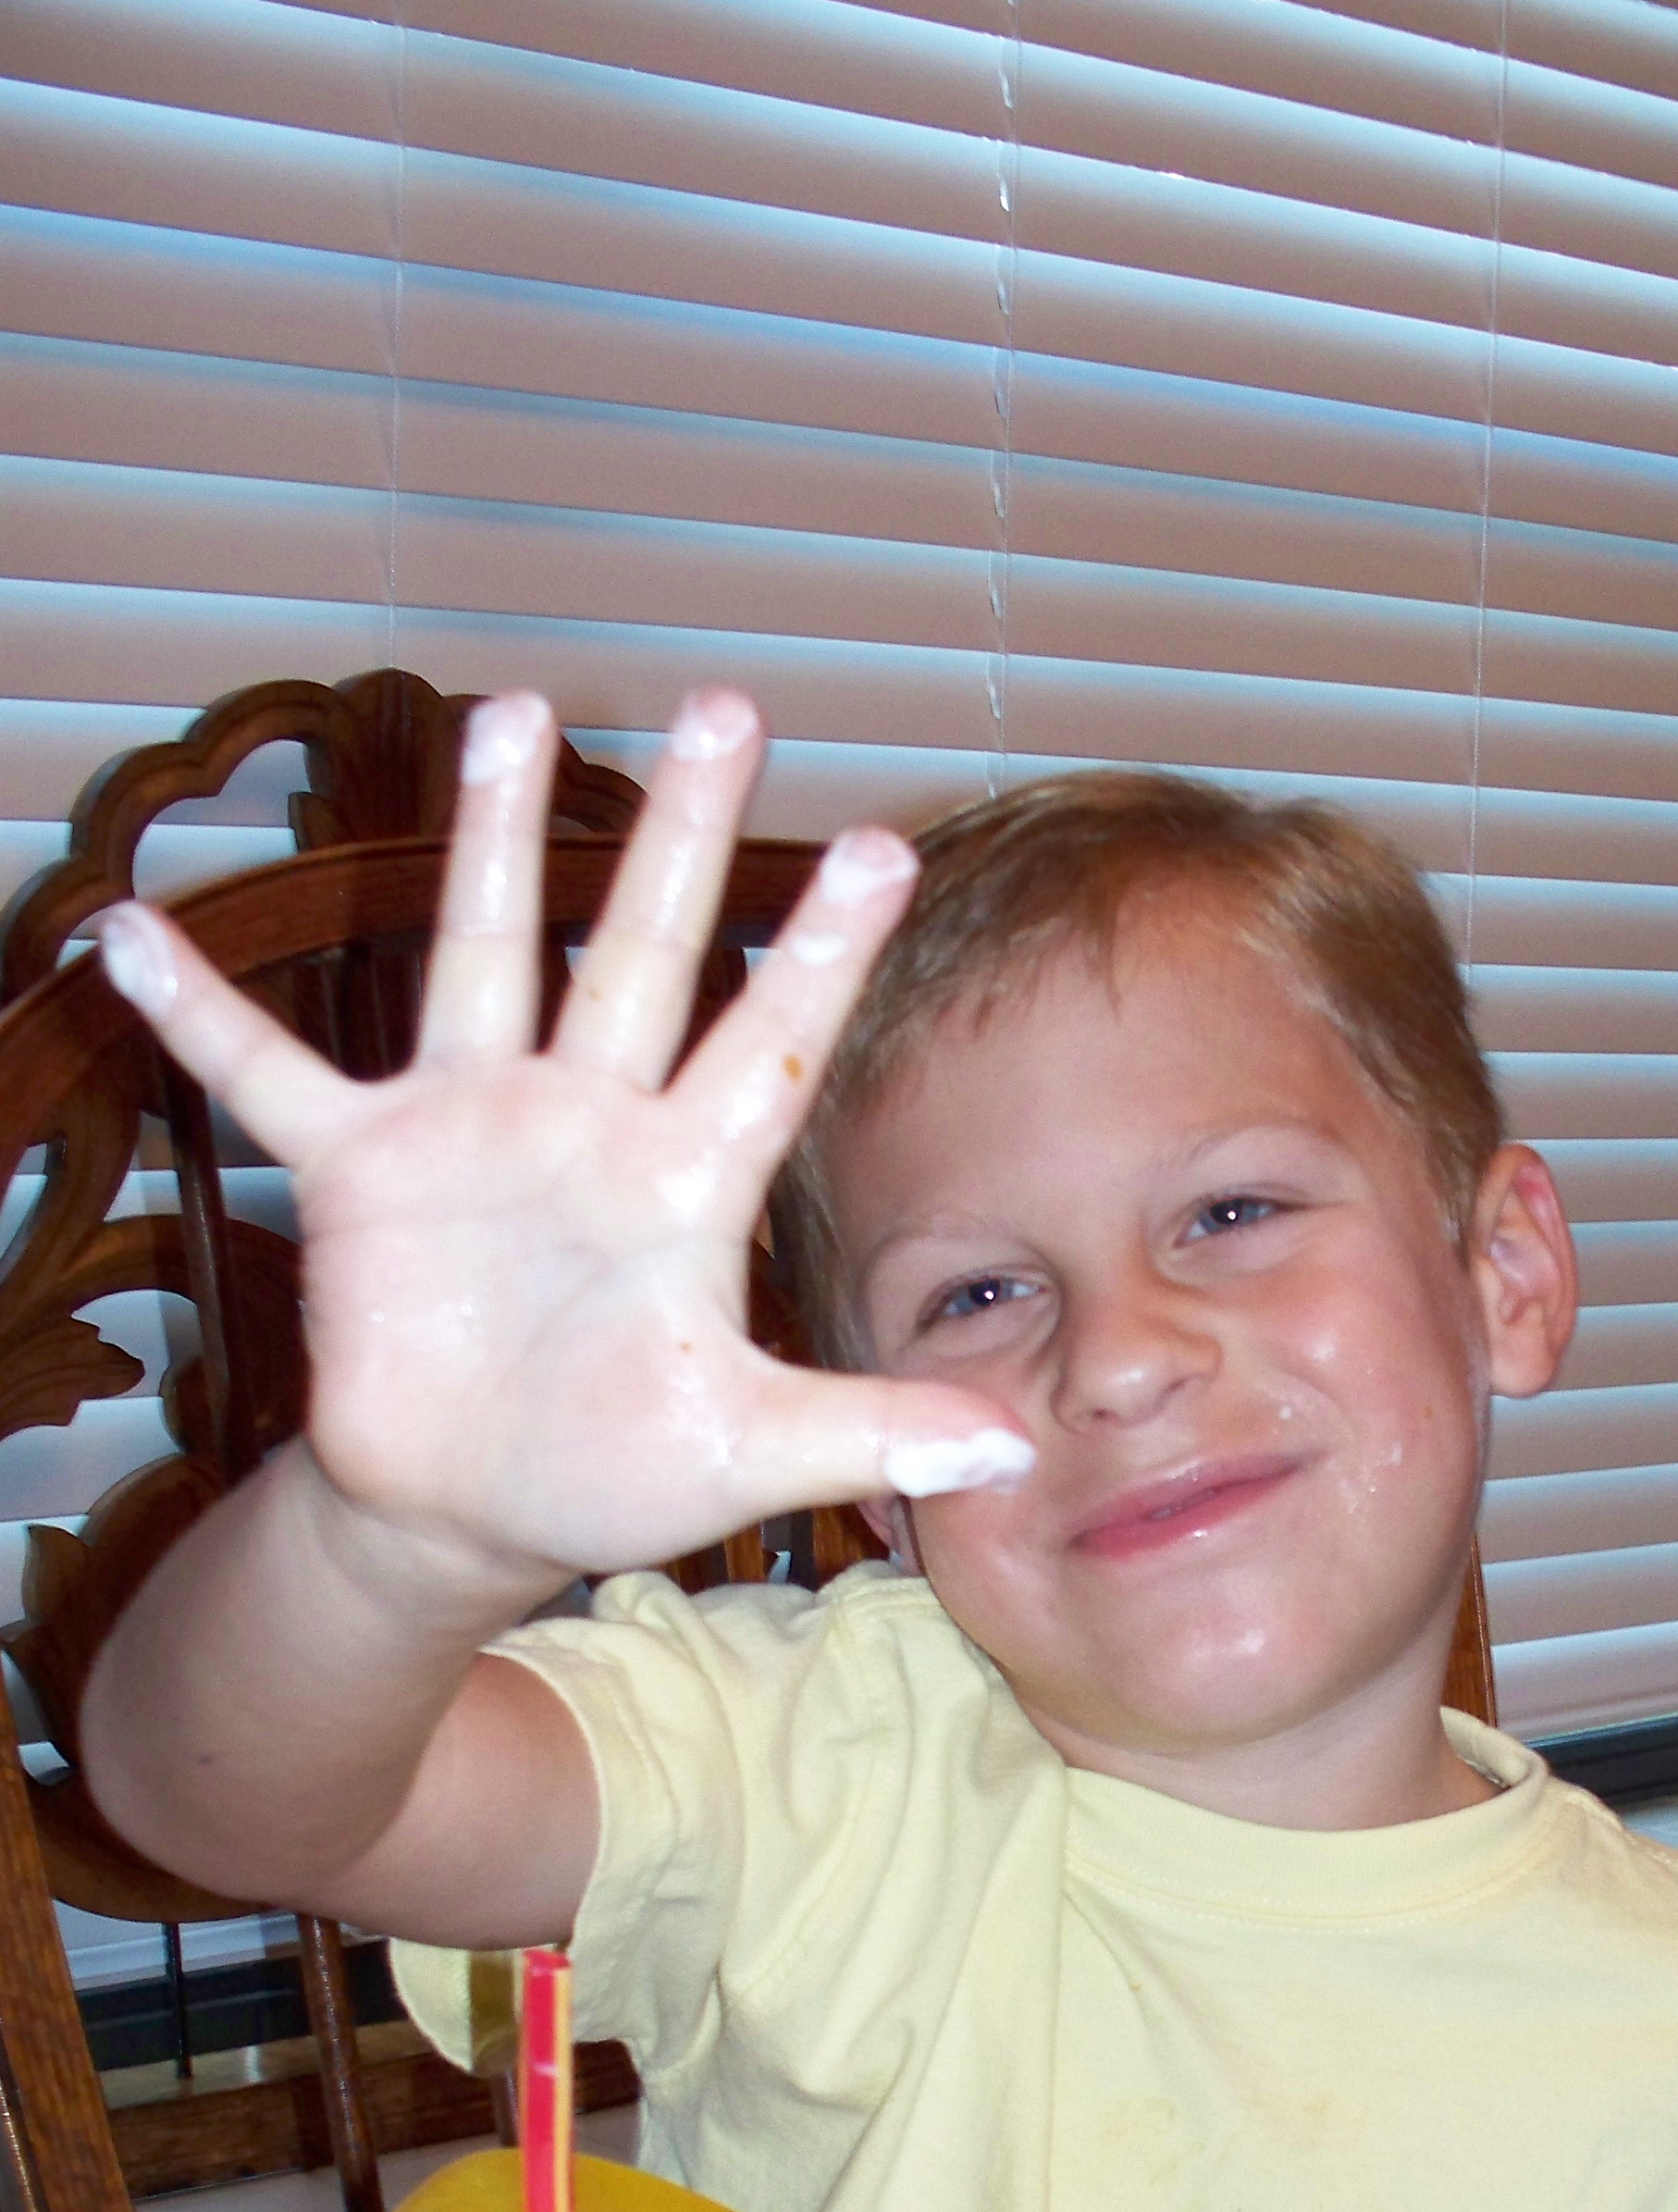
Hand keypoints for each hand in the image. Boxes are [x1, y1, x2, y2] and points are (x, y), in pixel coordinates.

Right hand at [94, 689, 1030, 1589]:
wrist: (473, 1508)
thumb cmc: (616, 1469)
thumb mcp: (748, 1453)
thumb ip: (869, 1433)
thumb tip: (1011, 1455)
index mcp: (686, 1181)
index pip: (769, 1043)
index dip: (820, 951)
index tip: (879, 846)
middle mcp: (588, 1121)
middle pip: (640, 952)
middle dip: (677, 834)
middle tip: (724, 703)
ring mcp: (472, 1129)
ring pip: (484, 956)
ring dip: (488, 841)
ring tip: (507, 712)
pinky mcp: (360, 1169)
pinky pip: (266, 1074)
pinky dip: (200, 1013)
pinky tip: (132, 932)